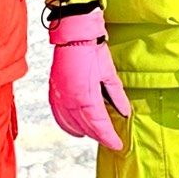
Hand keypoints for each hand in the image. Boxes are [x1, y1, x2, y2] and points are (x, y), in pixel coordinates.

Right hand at [47, 7, 130, 147]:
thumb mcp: (109, 72)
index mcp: (86, 96)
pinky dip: (67, 125)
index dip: (109, 137)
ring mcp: (60, 97)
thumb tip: (125, 111)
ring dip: (84, 132)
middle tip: (110, 140)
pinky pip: (59, 116)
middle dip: (99, 136)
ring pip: (71, 124)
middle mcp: (70, 100)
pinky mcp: (53, 92)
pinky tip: (75, 129)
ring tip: (96, 135)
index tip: (117, 144)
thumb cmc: (90, 48)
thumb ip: (116, 95)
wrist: (72, 33)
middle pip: (86, 127)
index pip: (99, 125)